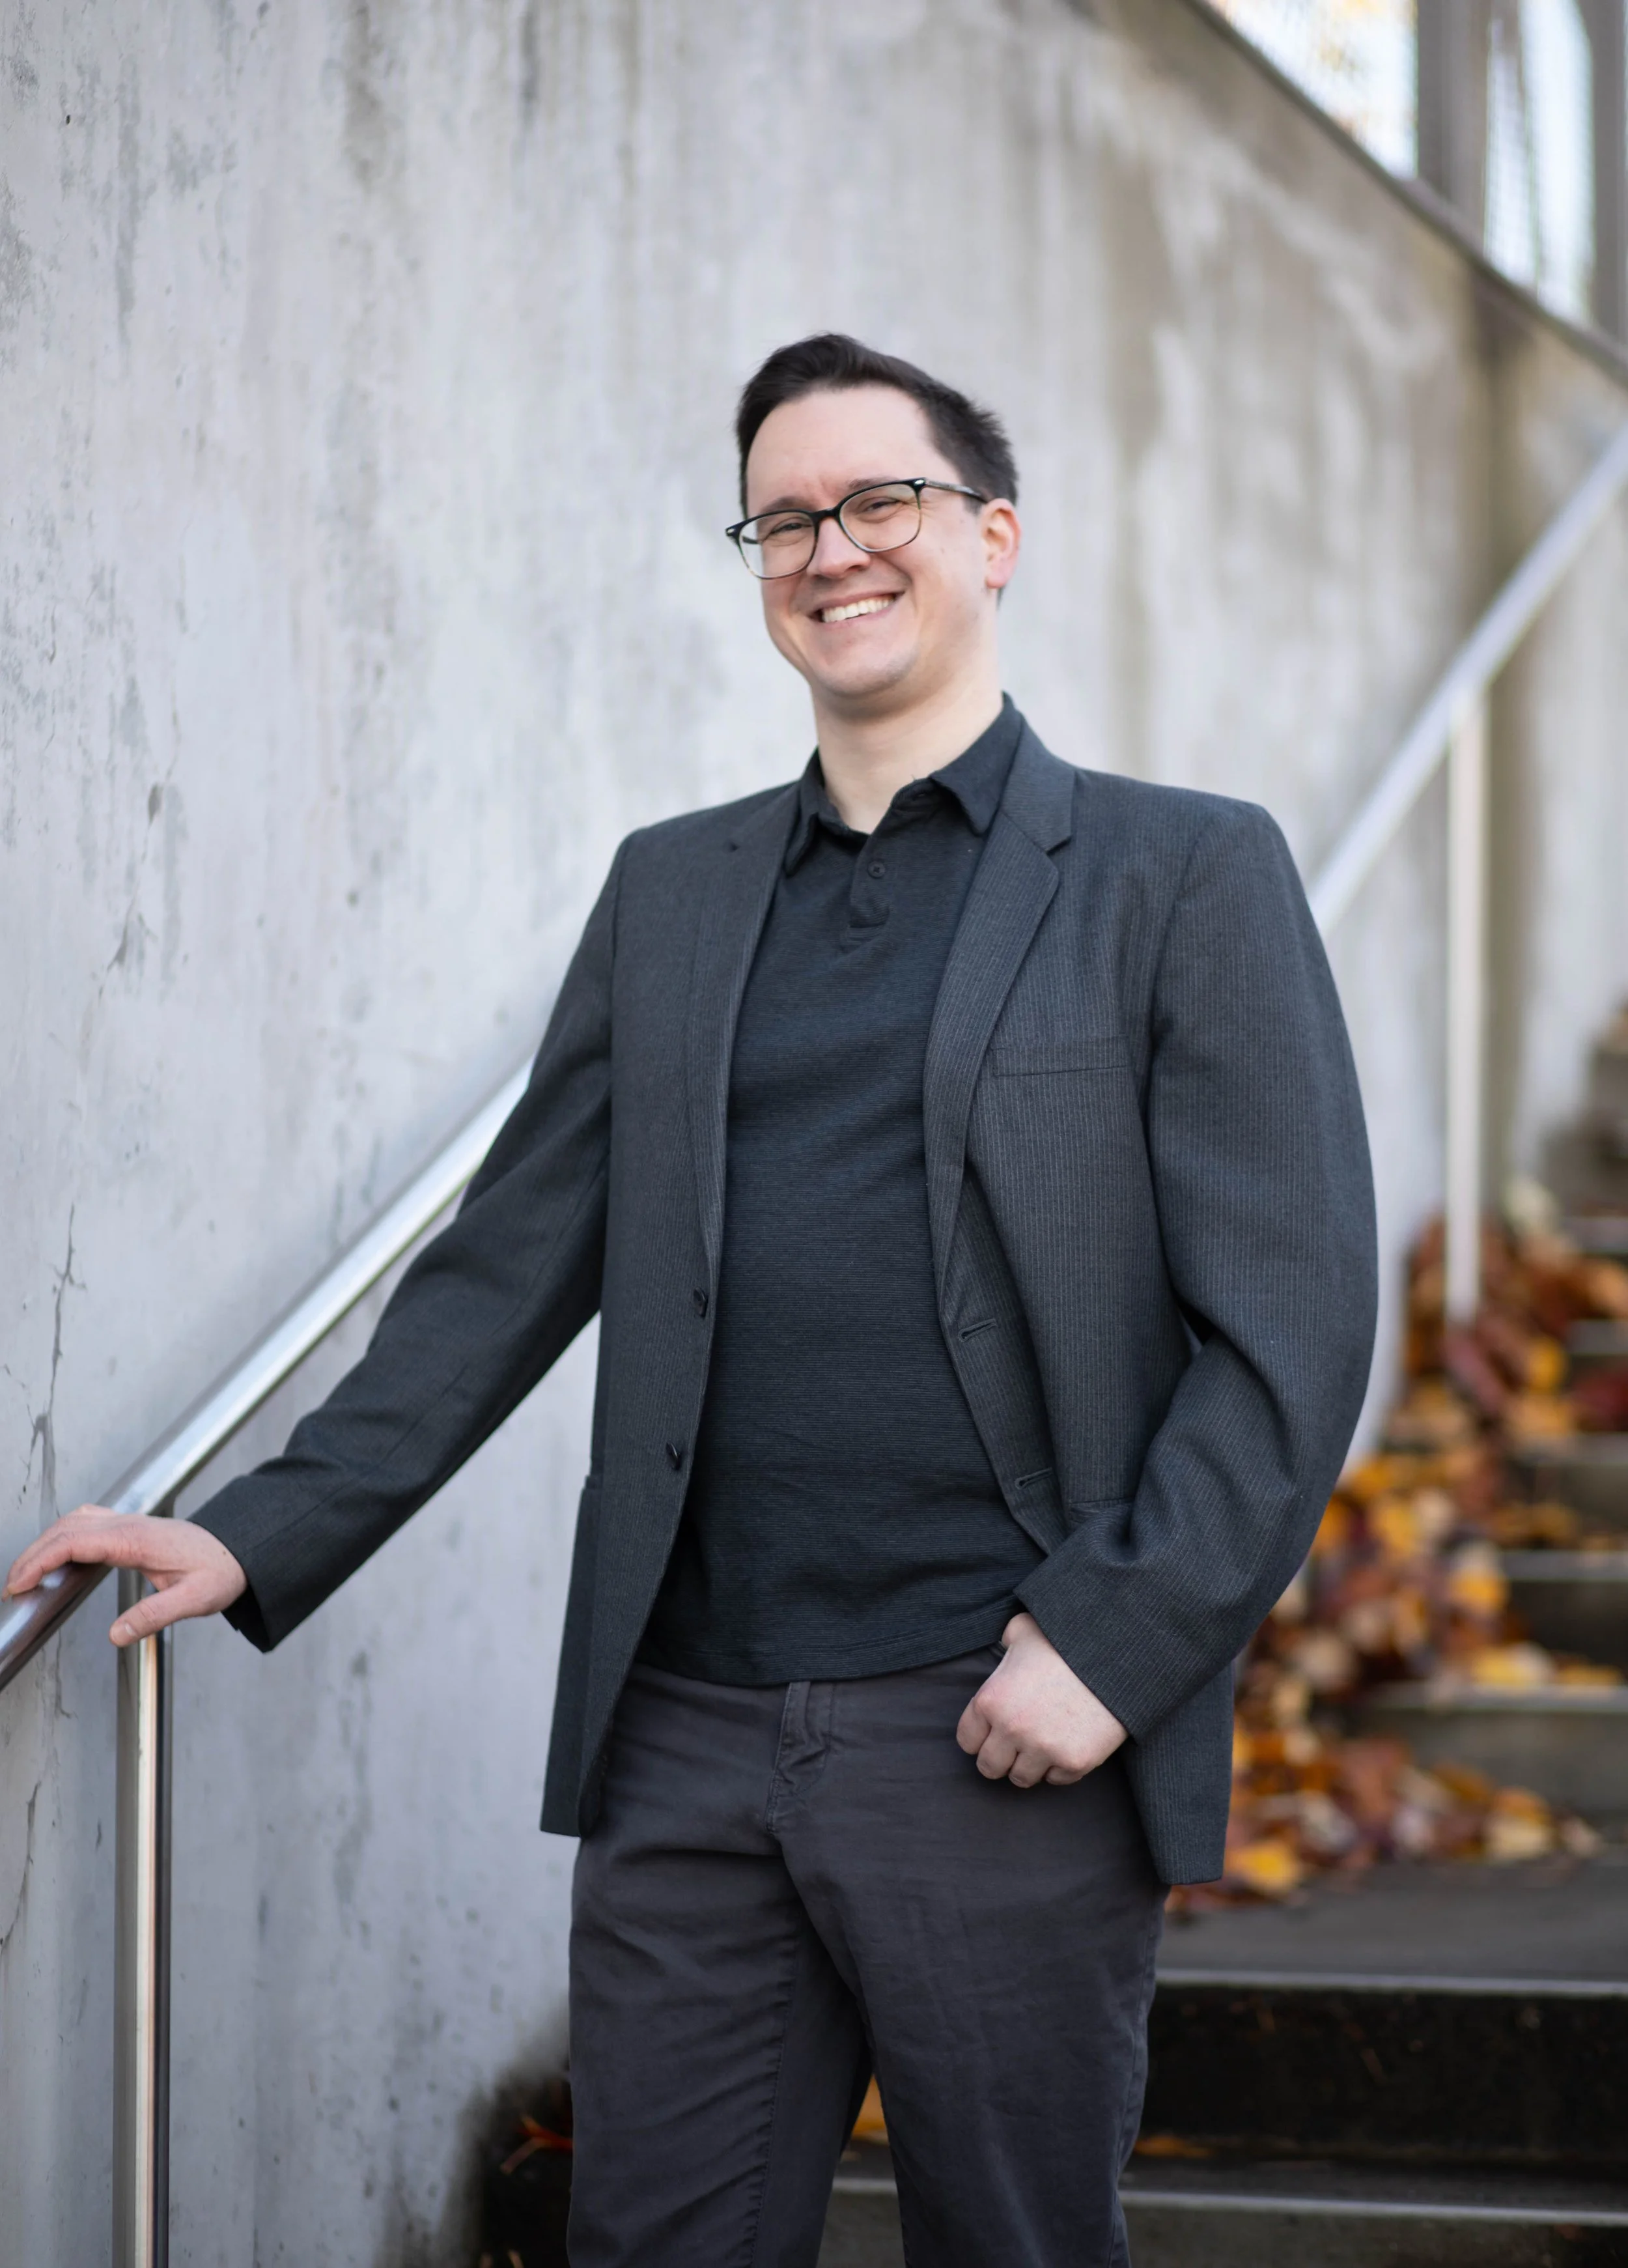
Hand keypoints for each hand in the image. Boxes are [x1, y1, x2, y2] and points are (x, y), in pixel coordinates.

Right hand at [4, 1506, 246, 1646]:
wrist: (240, 1550)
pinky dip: (63, 1535)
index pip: (74, 1542)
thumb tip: (116, 1635)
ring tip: (27, 1573)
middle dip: (32, 1554)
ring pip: (73, 1521)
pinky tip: (57, 1553)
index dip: (41, 1561)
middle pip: (65, 1529)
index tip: (20, 1583)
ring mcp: (128, 1522)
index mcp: (136, 1540)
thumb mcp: (194, 1600)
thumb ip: (155, 1616)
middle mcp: (128, 1525)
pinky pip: (87, 1522)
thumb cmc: (220, 1572)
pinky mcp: (130, 1527)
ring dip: (45, 1542)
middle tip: (13, 1586)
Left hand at [956, 1612, 1126, 1787]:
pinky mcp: (1074, 1762)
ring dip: (1029, 1764)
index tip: (993, 1731)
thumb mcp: (1022, 1630)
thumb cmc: (1064, 1640)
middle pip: (989, 1767)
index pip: (967, 1741)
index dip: (980, 1736)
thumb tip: (1004, 1645)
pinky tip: (1067, 1743)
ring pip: (1021, 1779)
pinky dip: (1060, 1767)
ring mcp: (1043, 1749)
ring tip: (1042, 1743)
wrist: (1114, 1653)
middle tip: (1016, 1744)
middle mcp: (1011, 1729)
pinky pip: (1056, 1780)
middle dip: (1001, 1757)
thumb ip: (1005, 1642)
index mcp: (991, 1700)